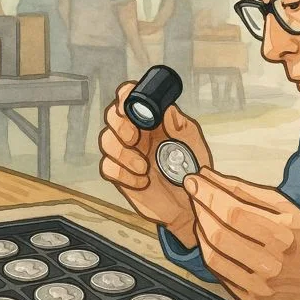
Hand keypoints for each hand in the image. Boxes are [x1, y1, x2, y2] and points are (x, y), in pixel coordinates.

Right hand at [99, 81, 211, 248]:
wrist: (189, 204)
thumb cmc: (192, 170)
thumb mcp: (193, 145)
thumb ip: (181, 126)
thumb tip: (168, 109)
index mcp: (152, 121)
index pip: (129, 98)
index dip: (125, 95)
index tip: (129, 105)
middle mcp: (136, 134)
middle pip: (111, 116)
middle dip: (119, 125)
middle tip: (135, 139)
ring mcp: (126, 154)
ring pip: (105, 141)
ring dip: (122, 153)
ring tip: (144, 167)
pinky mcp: (121, 175)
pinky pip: (107, 168)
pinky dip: (123, 174)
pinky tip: (142, 181)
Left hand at [184, 168, 299, 299]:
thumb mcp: (289, 209)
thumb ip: (250, 193)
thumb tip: (213, 178)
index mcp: (284, 236)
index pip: (234, 213)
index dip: (209, 195)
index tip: (195, 180)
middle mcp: (271, 264)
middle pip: (220, 234)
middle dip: (201, 209)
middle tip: (194, 194)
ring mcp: (259, 286)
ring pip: (214, 256)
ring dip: (201, 231)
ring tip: (200, 213)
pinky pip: (219, 274)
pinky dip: (209, 252)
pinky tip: (209, 238)